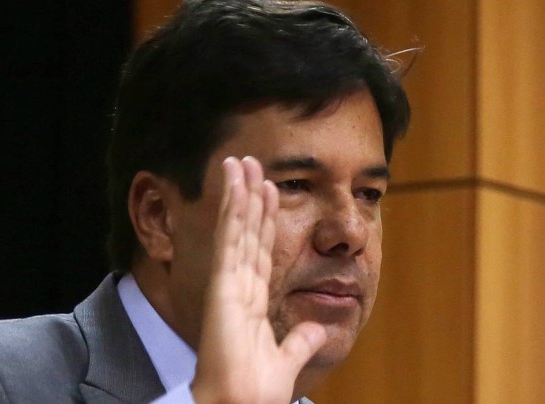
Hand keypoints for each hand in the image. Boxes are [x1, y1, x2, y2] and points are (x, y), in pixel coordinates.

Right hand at [190, 156, 326, 403]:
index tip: (270, 192)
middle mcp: (238, 288)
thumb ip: (301, 340)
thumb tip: (320, 329)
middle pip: (247, 233)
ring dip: (240, 194)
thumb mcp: (289, 356)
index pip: (260, 251)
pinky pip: (231, 241)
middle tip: (250, 164)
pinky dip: (233, 211)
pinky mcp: (223, 286)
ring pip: (236, 229)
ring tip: (241, 162)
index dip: (264, 220)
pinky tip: (236, 186)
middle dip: (250, 198)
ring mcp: (228, 284)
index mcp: (253, 302)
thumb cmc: (257, 389)